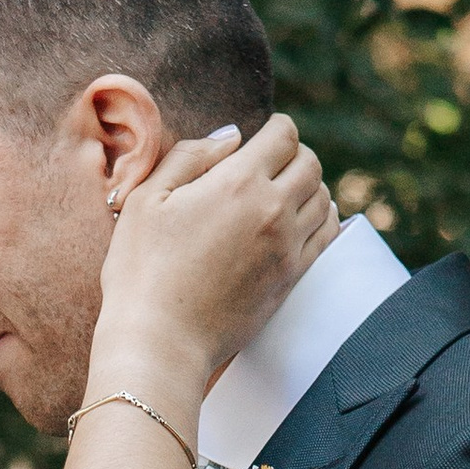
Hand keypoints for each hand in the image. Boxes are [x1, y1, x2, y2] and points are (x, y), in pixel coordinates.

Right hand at [92, 112, 337, 409]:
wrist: (161, 340)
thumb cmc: (142, 270)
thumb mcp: (147, 199)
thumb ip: (191, 156)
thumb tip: (232, 136)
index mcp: (238, 182)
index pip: (284, 134)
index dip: (276, 128)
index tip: (263, 136)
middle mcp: (273, 209)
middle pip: (310, 163)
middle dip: (294, 154)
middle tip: (272, 162)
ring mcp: (288, 245)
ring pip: (323, 196)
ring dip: (309, 185)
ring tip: (285, 190)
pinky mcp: (292, 276)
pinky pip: (327, 233)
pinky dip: (323, 217)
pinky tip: (303, 218)